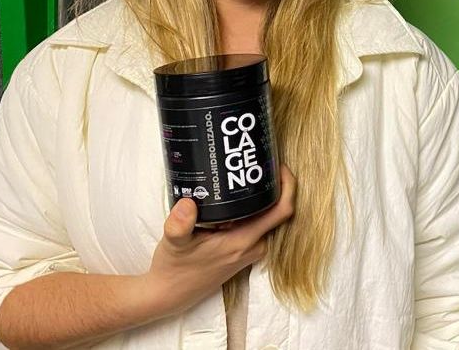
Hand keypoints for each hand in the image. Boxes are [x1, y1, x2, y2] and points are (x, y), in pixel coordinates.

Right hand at [141, 163, 295, 317]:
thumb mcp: (173, 243)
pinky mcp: (245, 251)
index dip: (287, 186)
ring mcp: (251, 250)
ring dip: (262, 197)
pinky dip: (253, 209)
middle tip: (260, 163)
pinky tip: (237, 196)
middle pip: (278, 210)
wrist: (171, 294)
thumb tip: (187, 203)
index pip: (281, 212)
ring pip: (268, 217)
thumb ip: (180, 225)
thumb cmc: (174, 268)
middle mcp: (254, 246)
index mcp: (243, 241)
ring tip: (248, 173)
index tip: (278, 167)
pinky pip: (258, 224)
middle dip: (274, 186)